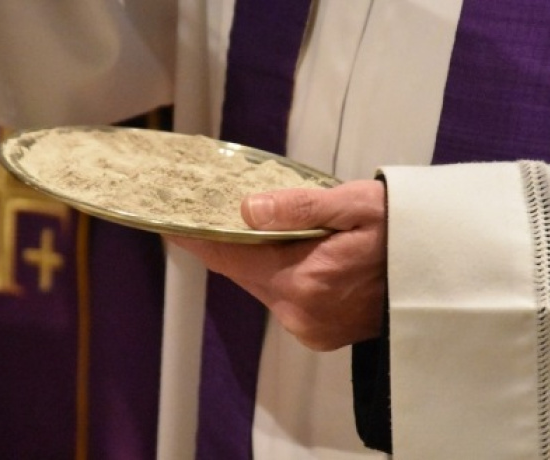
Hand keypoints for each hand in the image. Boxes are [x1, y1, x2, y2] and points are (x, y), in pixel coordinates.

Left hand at [167, 180, 386, 350]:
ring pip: (261, 283)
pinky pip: (281, 295)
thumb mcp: (357, 205)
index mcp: (304, 280)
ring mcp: (310, 327)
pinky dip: (273, 271)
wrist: (445, 274)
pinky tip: (281, 249)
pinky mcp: (320, 331)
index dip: (196, 237)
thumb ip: (300, 208)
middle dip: (224, 241)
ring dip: (251, 255)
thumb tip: (247, 210)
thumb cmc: (405, 231)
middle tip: (208, 209)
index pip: (230, 255)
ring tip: (247, 223)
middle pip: (242, 271)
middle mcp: (300, 312)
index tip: (167, 222)